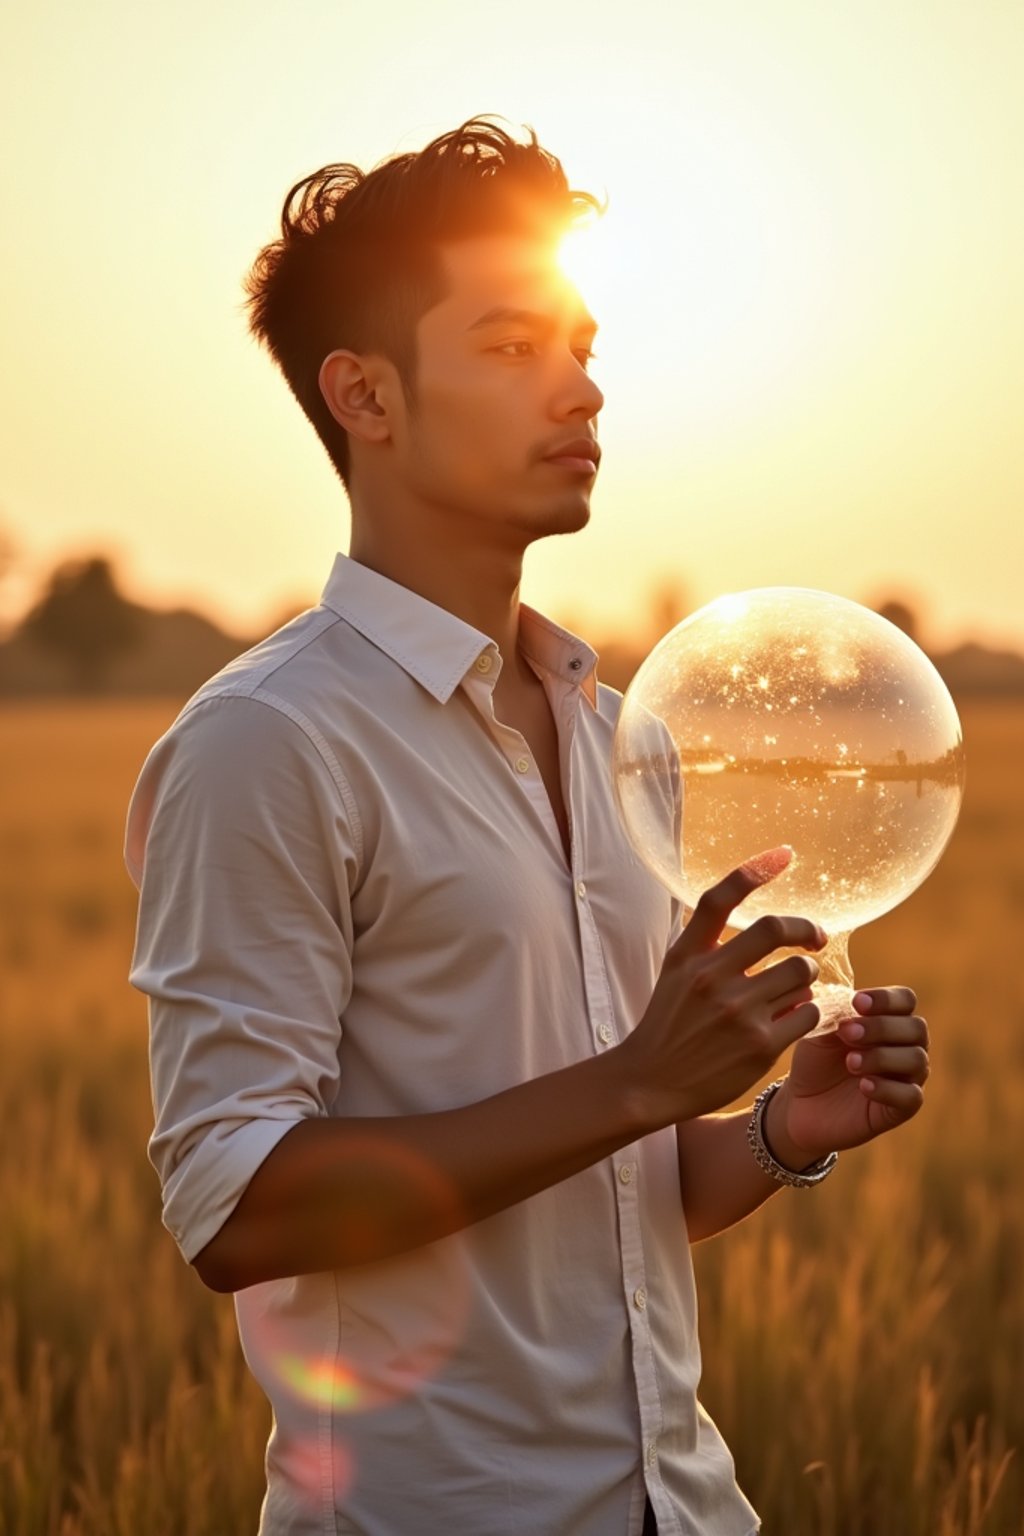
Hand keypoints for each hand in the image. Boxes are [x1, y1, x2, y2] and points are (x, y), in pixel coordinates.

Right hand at [619, 848, 826, 1129]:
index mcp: (688, 954)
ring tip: (799, 984)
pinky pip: (806, 1012)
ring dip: (807, 974)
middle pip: (774, 930)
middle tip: (817, 936)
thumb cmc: (668, 1022)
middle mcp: (710, 978)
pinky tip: (796, 1014)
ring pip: (799, 973)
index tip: (784, 853)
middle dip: (805, 929)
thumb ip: (707, 942)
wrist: (651, 1080)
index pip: (720, 897)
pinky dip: (808, 1009)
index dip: (755, 869)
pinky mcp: (760, 1046)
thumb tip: (755, 916)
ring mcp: (736, 1012)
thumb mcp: (675, 971)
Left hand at [766, 988, 929, 1167]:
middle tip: (849, 1033)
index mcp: (889, 1020)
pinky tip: (864, 1085)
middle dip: (882, 1027)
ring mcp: (906, 1078)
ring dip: (882, 1056)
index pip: (905, 1000)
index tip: (857, 1002)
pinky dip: (888, 1088)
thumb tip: (851, 1004)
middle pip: (917, 1028)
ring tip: (850, 1062)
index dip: (886, 999)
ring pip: (916, 1060)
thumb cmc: (816, 1060)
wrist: (801, 1103)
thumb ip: (838, 1014)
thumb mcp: (821, 1031)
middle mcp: (905, 1046)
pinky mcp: (900, 1109)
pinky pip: (911, 1097)